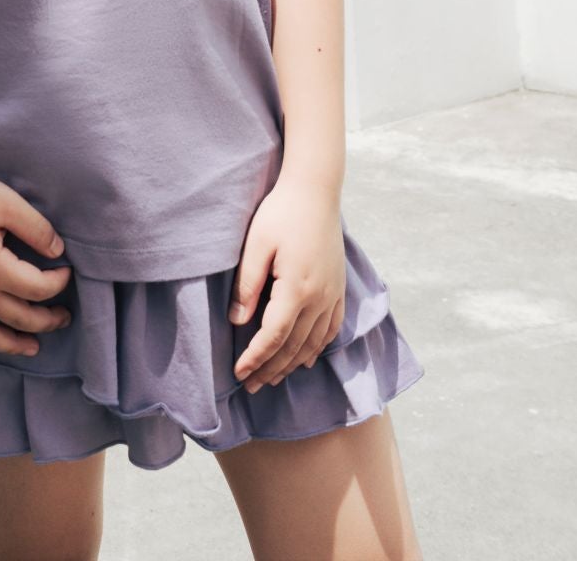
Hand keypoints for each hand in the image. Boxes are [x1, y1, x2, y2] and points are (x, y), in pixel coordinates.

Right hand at [0, 161, 72, 365]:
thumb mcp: (8, 203)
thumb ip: (37, 229)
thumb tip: (59, 252)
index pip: (37, 289)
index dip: (59, 283)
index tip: (68, 271)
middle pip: (17, 318)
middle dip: (46, 321)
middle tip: (64, 317)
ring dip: (12, 345)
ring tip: (33, 347)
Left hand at [229, 171, 345, 391]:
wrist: (316, 189)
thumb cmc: (281, 212)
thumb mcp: (256, 244)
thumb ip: (247, 285)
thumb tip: (237, 322)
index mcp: (297, 288)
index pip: (274, 336)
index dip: (256, 358)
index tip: (239, 373)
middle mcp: (320, 298)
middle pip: (294, 346)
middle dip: (271, 368)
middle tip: (251, 386)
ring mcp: (333, 294)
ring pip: (314, 342)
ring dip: (293, 364)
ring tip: (273, 377)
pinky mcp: (339, 287)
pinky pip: (331, 328)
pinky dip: (317, 347)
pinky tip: (307, 358)